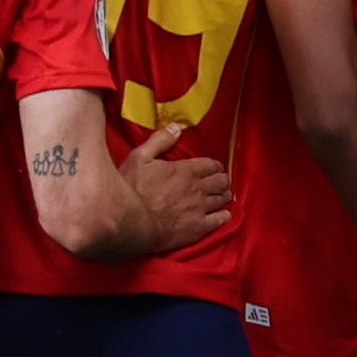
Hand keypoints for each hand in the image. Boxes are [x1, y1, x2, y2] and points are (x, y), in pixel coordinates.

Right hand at [119, 125, 229, 252]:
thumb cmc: (132, 190)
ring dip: (224, 195)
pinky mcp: (198, 228)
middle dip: (222, 179)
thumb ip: (159, 141)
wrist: (132, 223)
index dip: (214, 165)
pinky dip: (224, 216)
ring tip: (223, 195)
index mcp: (185, 170)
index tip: (214, 167)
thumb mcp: (139, 158)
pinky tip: (224, 215)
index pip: (210, 164)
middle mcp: (197, 188)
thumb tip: (176, 128)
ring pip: (222, 199)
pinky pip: (219, 220)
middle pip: (220, 181)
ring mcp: (199, 209)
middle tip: (220, 181)